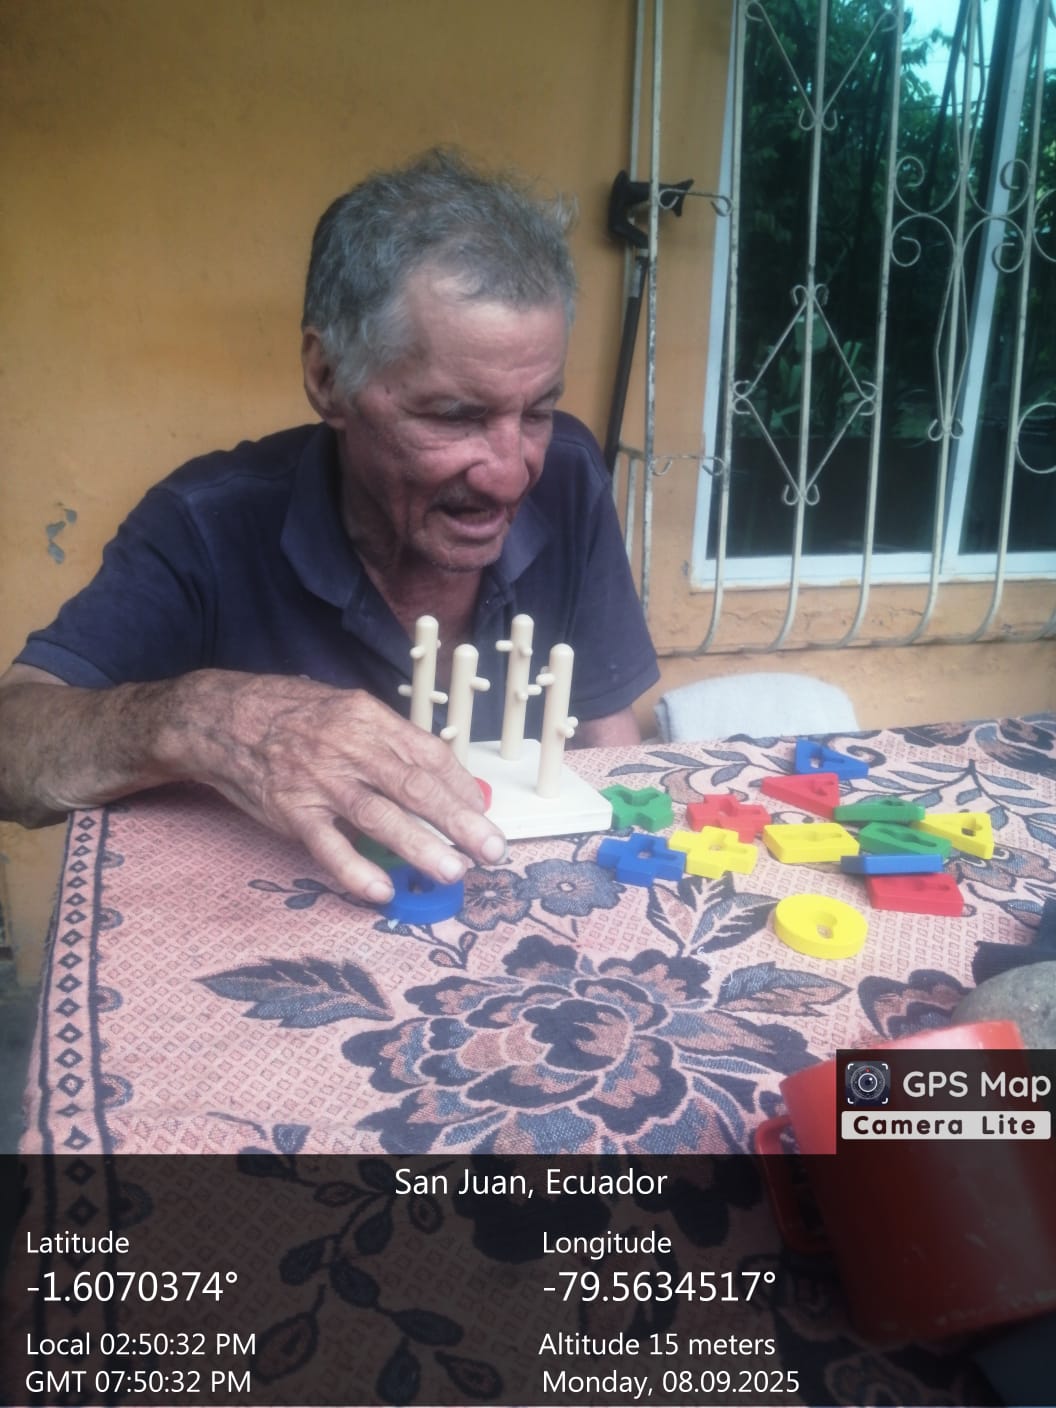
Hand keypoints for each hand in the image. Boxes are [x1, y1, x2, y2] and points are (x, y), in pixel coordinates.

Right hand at [175, 672, 506, 902]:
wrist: (222, 718)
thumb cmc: (293, 716)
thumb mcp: (347, 712)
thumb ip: (390, 744)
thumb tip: (442, 780)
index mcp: (370, 717)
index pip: (430, 754)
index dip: (462, 788)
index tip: (484, 815)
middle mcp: (349, 746)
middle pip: (415, 786)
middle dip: (459, 821)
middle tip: (492, 850)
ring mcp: (319, 779)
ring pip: (379, 815)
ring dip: (420, 846)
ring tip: (453, 871)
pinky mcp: (290, 809)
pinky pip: (328, 845)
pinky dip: (355, 870)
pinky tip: (381, 891)